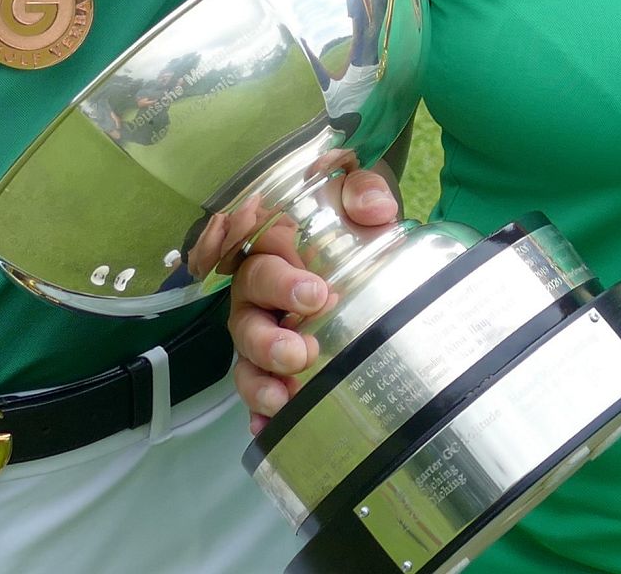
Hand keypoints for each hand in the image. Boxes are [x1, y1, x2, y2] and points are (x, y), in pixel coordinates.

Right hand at [228, 166, 400, 426]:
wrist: (371, 239)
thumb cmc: (353, 211)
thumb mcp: (358, 189)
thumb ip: (363, 189)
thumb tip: (373, 207)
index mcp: (273, 249)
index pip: (260, 264)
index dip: (280, 283)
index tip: (317, 296)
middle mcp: (261, 294)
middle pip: (247, 319)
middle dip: (268, 340)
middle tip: (301, 352)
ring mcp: (266, 331)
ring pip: (246, 359)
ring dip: (260, 382)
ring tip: (283, 398)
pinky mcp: (277, 364)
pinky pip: (259, 390)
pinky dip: (259, 412)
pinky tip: (268, 431)